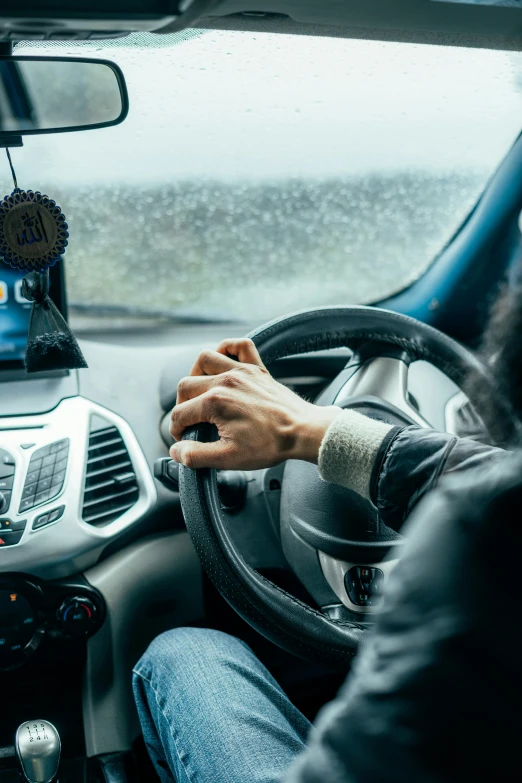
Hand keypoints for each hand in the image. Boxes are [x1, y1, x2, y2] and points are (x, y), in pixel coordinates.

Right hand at [169, 338, 339, 469]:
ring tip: (199, 392)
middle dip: (181, 405)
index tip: (184, 439)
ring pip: (204, 359)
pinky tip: (223, 361)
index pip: (179, 413)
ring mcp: (241, 371)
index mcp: (215, 403)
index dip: (176, 430)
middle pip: (185, 385)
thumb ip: (197, 455)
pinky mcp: (257, 369)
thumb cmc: (271, 444)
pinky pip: (239, 346)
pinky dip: (228, 348)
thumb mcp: (229, 458)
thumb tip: (177, 451)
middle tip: (191, 422)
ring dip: (195, 374)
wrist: (303, 432)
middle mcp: (225, 381)